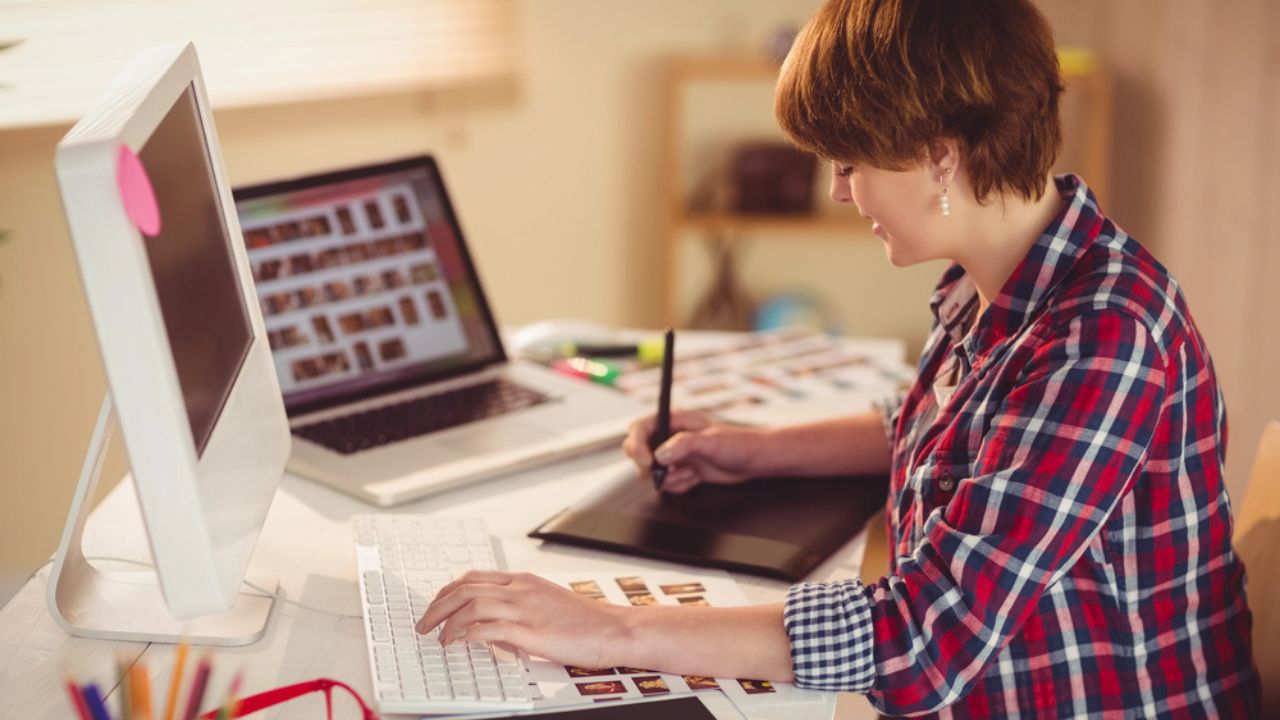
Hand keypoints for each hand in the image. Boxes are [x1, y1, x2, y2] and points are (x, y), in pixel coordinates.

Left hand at [416, 571, 632, 668]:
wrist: (614, 629)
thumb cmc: (585, 621)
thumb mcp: (547, 605)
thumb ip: (519, 610)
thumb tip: (493, 628)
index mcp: (524, 581)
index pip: (474, 578)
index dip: (447, 591)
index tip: (435, 606)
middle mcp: (521, 590)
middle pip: (466, 588)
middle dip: (438, 606)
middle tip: (424, 624)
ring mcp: (527, 609)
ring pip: (474, 604)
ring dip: (449, 621)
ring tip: (439, 638)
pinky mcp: (533, 632)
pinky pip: (492, 628)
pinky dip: (470, 634)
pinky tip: (461, 642)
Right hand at [621, 410, 763, 493]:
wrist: (754, 460)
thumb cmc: (738, 443)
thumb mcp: (711, 441)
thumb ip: (683, 445)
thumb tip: (659, 455)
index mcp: (674, 420)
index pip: (640, 428)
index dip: (637, 445)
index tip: (648, 461)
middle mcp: (670, 436)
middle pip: (639, 450)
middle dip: (649, 466)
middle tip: (666, 472)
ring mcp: (674, 454)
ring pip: (652, 471)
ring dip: (670, 478)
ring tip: (691, 472)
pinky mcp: (681, 469)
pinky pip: (667, 483)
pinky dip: (679, 485)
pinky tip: (696, 478)